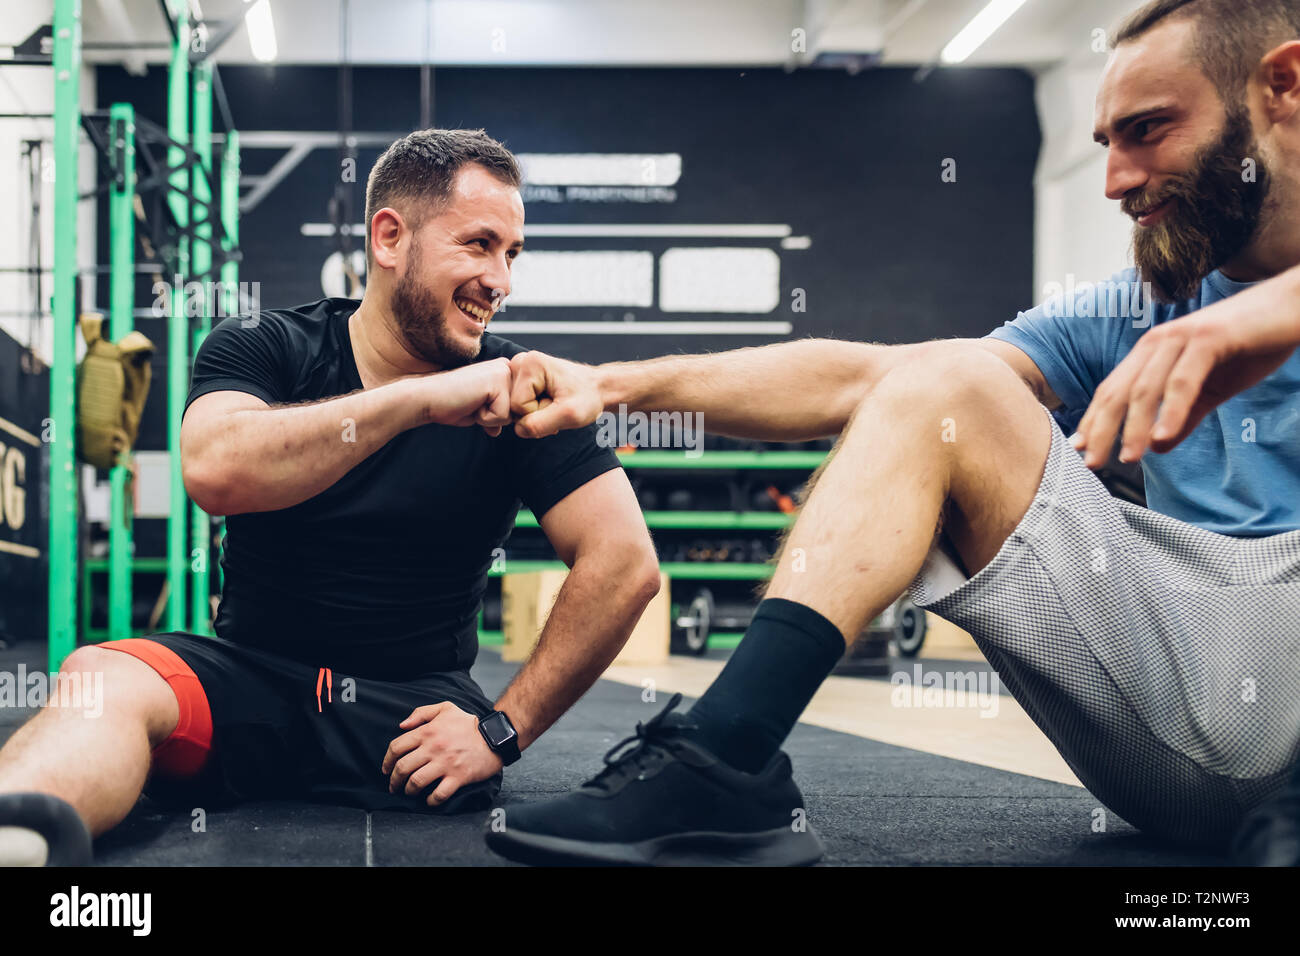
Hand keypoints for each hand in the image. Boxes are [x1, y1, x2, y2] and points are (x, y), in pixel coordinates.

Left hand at [380, 701, 503, 805]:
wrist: (495, 736)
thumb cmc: (469, 724)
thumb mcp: (445, 708)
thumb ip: (421, 713)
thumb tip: (402, 726)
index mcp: (428, 731)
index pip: (397, 747)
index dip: (386, 761)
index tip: (386, 769)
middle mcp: (433, 748)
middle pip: (402, 768)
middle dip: (394, 780)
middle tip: (394, 786)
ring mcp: (445, 764)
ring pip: (416, 782)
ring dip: (409, 790)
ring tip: (409, 792)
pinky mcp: (458, 777)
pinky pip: (438, 794)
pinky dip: (431, 801)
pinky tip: (429, 800)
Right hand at [414, 357, 512, 435]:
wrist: (427, 398)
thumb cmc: (450, 403)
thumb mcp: (480, 411)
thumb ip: (495, 415)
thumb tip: (499, 429)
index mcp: (503, 371)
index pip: (518, 407)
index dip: (496, 415)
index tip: (474, 403)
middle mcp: (507, 367)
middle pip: (518, 411)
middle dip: (496, 416)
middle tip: (472, 403)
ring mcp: (503, 372)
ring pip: (512, 414)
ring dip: (490, 418)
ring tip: (472, 403)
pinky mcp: (497, 382)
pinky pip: (502, 417)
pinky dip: (484, 418)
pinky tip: (470, 403)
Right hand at [508, 350, 604, 437]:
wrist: (598, 388)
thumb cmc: (588, 397)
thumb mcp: (569, 415)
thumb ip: (540, 424)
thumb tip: (518, 429)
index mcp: (530, 364)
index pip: (517, 406)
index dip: (538, 413)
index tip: (557, 404)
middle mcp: (520, 362)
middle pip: (512, 405)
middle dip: (534, 413)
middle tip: (556, 405)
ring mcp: (519, 369)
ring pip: (514, 407)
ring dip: (534, 412)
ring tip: (553, 403)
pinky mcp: (521, 378)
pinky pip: (517, 404)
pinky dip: (533, 409)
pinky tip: (548, 402)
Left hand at [1071, 298, 1298, 468]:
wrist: (1293, 308)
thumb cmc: (1251, 345)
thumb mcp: (1211, 389)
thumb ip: (1183, 416)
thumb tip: (1158, 447)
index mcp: (1152, 353)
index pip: (1113, 391)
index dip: (1094, 421)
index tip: (1079, 452)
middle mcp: (1158, 342)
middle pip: (1118, 392)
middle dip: (1102, 430)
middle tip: (1091, 464)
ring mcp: (1182, 338)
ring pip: (1146, 389)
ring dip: (1133, 427)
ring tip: (1127, 459)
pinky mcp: (1209, 338)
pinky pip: (1183, 381)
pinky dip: (1171, 411)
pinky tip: (1163, 437)